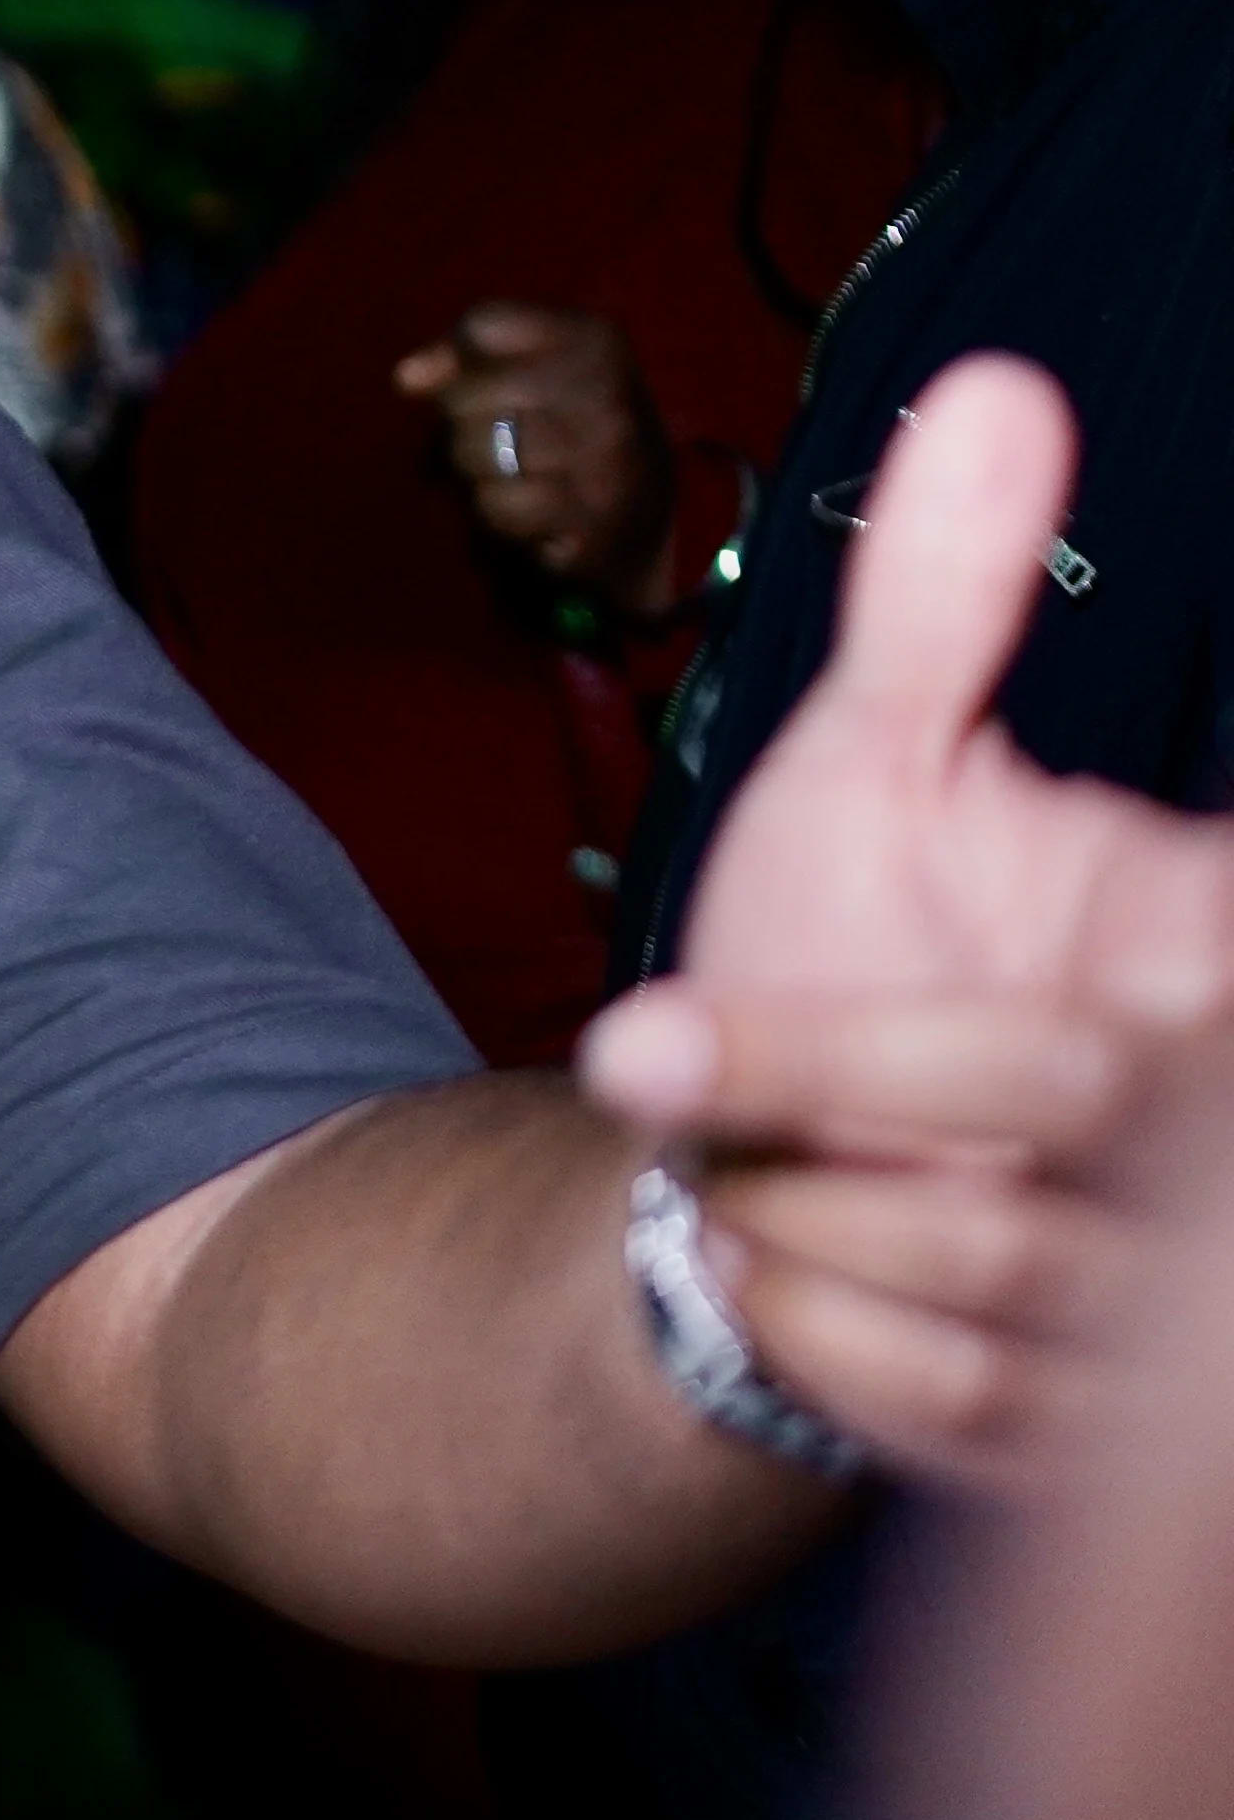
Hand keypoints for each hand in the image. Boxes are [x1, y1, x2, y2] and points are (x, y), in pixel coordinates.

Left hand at [396, 300, 674, 606]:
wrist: (642, 503)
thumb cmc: (562, 418)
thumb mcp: (527, 363)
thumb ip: (462, 353)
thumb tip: (406, 377)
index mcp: (596, 340)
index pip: (486, 325)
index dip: (461, 354)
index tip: (478, 373)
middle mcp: (609, 396)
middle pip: (468, 396)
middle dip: (461, 419)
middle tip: (496, 433)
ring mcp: (607, 463)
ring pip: (479, 453)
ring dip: (476, 468)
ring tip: (513, 469)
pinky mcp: (594, 522)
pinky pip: (499, 506)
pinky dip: (496, 509)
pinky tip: (528, 506)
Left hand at [581, 356, 1233, 1481]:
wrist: (779, 1156)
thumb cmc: (866, 945)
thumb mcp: (884, 770)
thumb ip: (938, 608)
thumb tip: (994, 393)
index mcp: (1204, 958)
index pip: (1147, 977)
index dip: (886, 1022)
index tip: (772, 1015)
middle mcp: (1209, 1130)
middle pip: (1036, 1105)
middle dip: (810, 1080)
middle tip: (642, 1051)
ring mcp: (1156, 1297)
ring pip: (982, 1263)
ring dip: (789, 1207)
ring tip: (728, 1156)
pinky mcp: (1070, 1426)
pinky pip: (932, 1393)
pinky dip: (799, 1333)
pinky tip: (761, 1276)